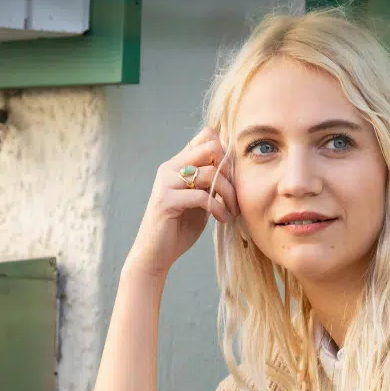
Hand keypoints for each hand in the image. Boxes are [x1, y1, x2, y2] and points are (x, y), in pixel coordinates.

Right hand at [128, 127, 239, 276]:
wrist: (155, 254)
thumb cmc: (178, 228)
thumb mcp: (198, 200)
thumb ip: (209, 183)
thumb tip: (234, 169)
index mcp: (178, 164)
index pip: (207, 136)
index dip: (226, 153)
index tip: (232, 178)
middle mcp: (170, 168)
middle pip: (211, 147)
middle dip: (230, 171)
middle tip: (234, 194)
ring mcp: (166, 183)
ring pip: (210, 173)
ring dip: (229, 194)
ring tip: (232, 211)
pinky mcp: (166, 201)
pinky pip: (202, 196)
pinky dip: (218, 208)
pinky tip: (222, 219)